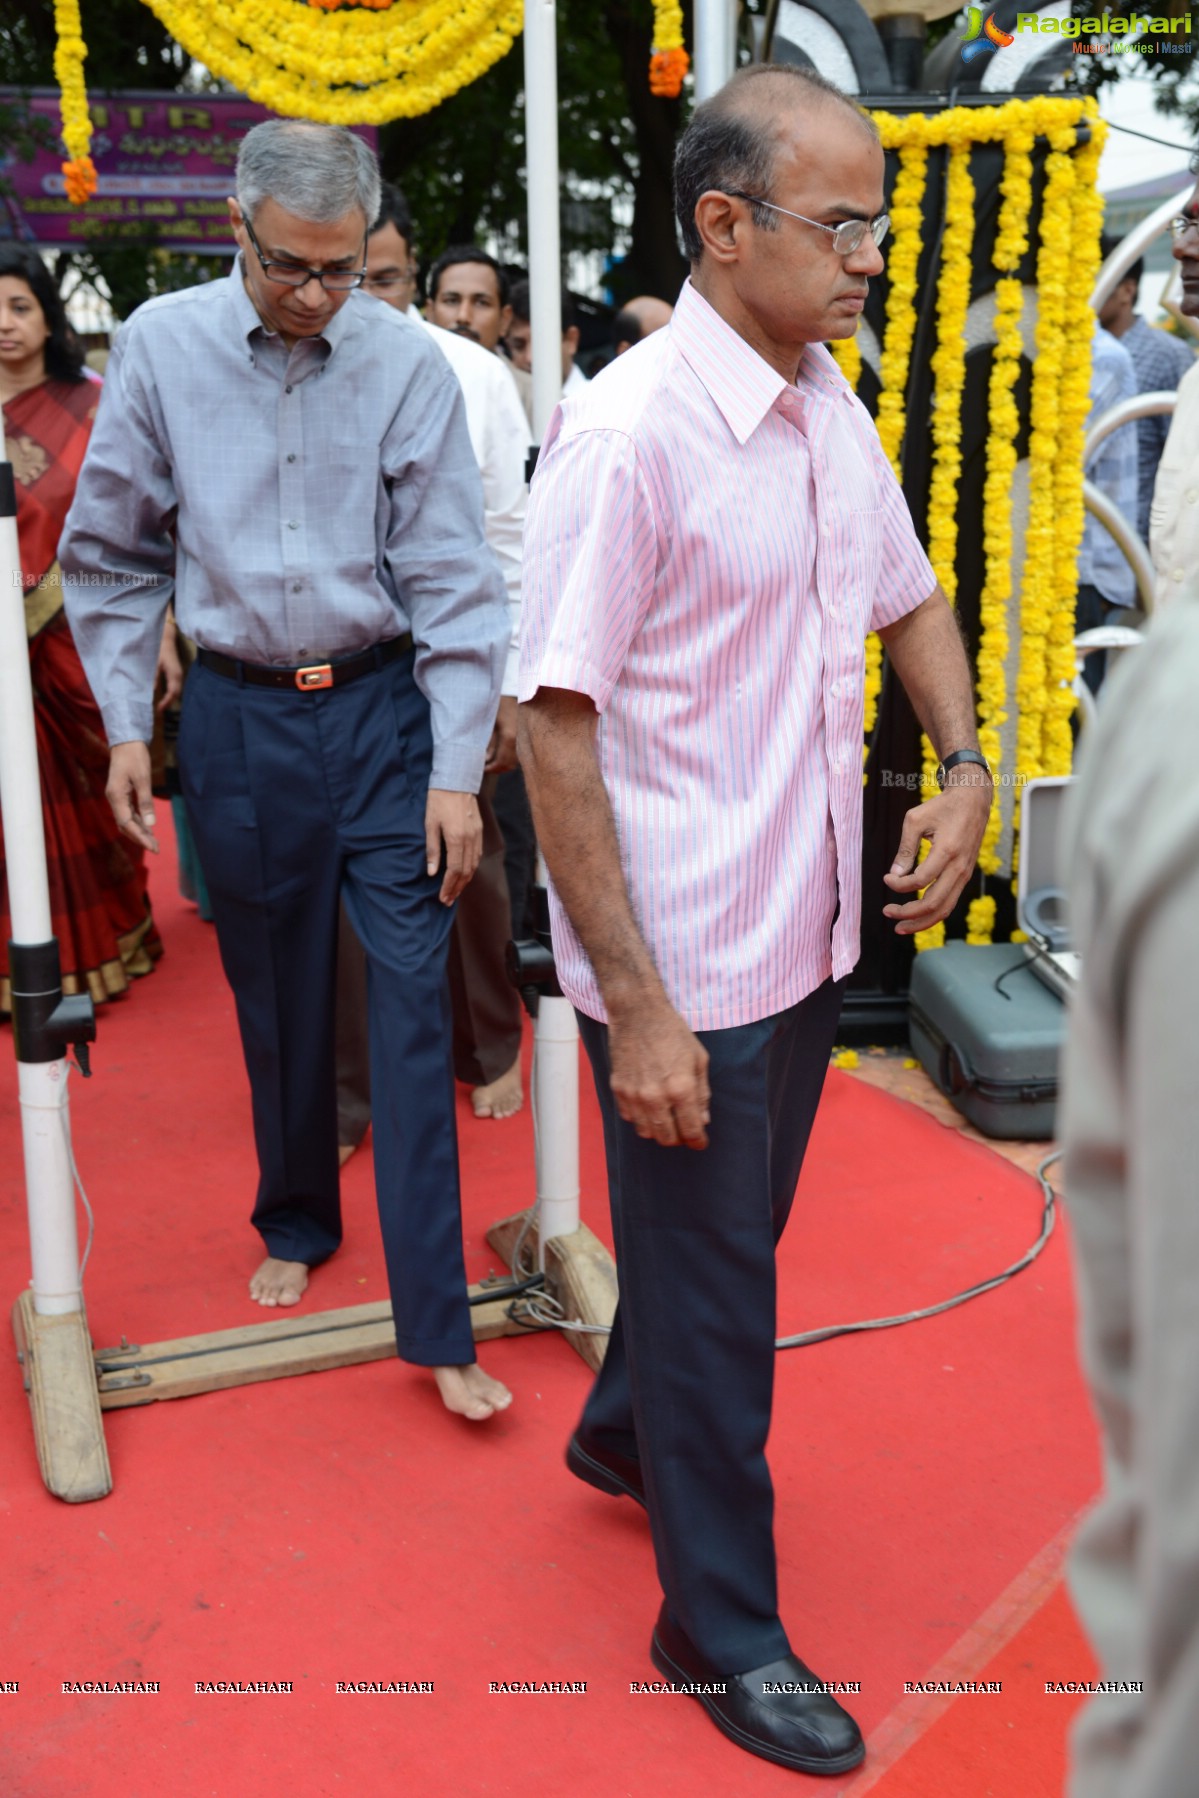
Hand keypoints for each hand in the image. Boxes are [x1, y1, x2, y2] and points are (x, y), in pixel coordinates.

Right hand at [107, 741, 158, 853]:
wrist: (126, 741)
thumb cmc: (135, 757)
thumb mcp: (143, 778)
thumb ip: (146, 801)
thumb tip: (151, 824)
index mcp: (116, 796)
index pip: (126, 823)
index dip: (139, 836)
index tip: (153, 846)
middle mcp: (114, 799)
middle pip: (125, 825)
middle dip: (140, 838)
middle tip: (156, 849)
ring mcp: (117, 797)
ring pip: (127, 820)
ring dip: (140, 832)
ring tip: (154, 842)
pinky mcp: (121, 794)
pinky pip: (129, 813)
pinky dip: (139, 822)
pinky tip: (149, 828)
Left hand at [156, 613, 182, 712]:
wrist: (164, 636)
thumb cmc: (158, 647)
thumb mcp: (153, 662)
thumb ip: (152, 677)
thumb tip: (151, 691)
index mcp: (174, 673)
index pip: (173, 692)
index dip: (166, 702)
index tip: (159, 709)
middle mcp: (179, 675)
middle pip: (176, 694)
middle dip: (168, 703)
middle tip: (158, 712)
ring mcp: (178, 674)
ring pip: (176, 691)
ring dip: (169, 699)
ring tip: (160, 706)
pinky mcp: (175, 673)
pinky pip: (174, 686)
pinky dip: (169, 693)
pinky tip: (162, 696)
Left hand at [425, 788, 482, 904]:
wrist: (456, 781)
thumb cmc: (438, 800)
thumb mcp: (430, 824)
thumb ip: (432, 850)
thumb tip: (432, 873)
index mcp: (456, 839)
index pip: (454, 870)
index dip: (449, 886)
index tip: (442, 897)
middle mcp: (470, 839)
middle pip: (466, 872)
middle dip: (457, 888)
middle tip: (448, 900)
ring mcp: (477, 835)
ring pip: (474, 865)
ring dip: (465, 880)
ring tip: (455, 891)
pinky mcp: (479, 831)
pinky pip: (477, 855)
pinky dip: (471, 868)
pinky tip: (464, 873)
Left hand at [484, 695, 517, 774]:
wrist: (518, 688)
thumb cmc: (499, 701)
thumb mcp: (490, 720)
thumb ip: (489, 741)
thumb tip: (486, 758)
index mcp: (509, 736)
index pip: (501, 762)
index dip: (490, 768)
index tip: (482, 767)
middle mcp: (520, 740)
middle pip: (509, 765)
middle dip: (497, 768)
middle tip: (486, 766)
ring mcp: (525, 738)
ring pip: (515, 760)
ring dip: (504, 763)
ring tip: (492, 759)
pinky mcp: (528, 735)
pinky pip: (519, 752)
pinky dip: (510, 757)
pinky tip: (502, 752)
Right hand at [607, 994, 710, 1148]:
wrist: (638, 1013)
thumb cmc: (672, 1033)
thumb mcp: (698, 1059)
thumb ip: (702, 1093)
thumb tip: (702, 1119)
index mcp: (681, 1089)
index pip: (691, 1130)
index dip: (698, 1141)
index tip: (700, 1142)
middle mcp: (656, 1096)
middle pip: (667, 1138)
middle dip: (679, 1138)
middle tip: (684, 1131)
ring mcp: (634, 1095)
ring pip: (646, 1132)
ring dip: (659, 1131)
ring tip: (667, 1120)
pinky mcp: (618, 1089)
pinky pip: (630, 1118)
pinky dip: (641, 1118)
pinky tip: (649, 1106)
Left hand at [882, 778, 992, 934]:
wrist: (973, 800)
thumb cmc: (941, 807)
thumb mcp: (915, 820)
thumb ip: (905, 849)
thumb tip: (895, 875)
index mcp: (947, 851)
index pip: (920, 881)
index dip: (899, 885)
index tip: (886, 879)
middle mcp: (959, 867)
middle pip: (934, 904)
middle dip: (908, 913)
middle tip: (887, 912)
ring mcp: (965, 873)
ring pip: (945, 909)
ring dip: (921, 921)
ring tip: (900, 927)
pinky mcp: (965, 875)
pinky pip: (950, 901)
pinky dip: (933, 913)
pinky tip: (917, 916)